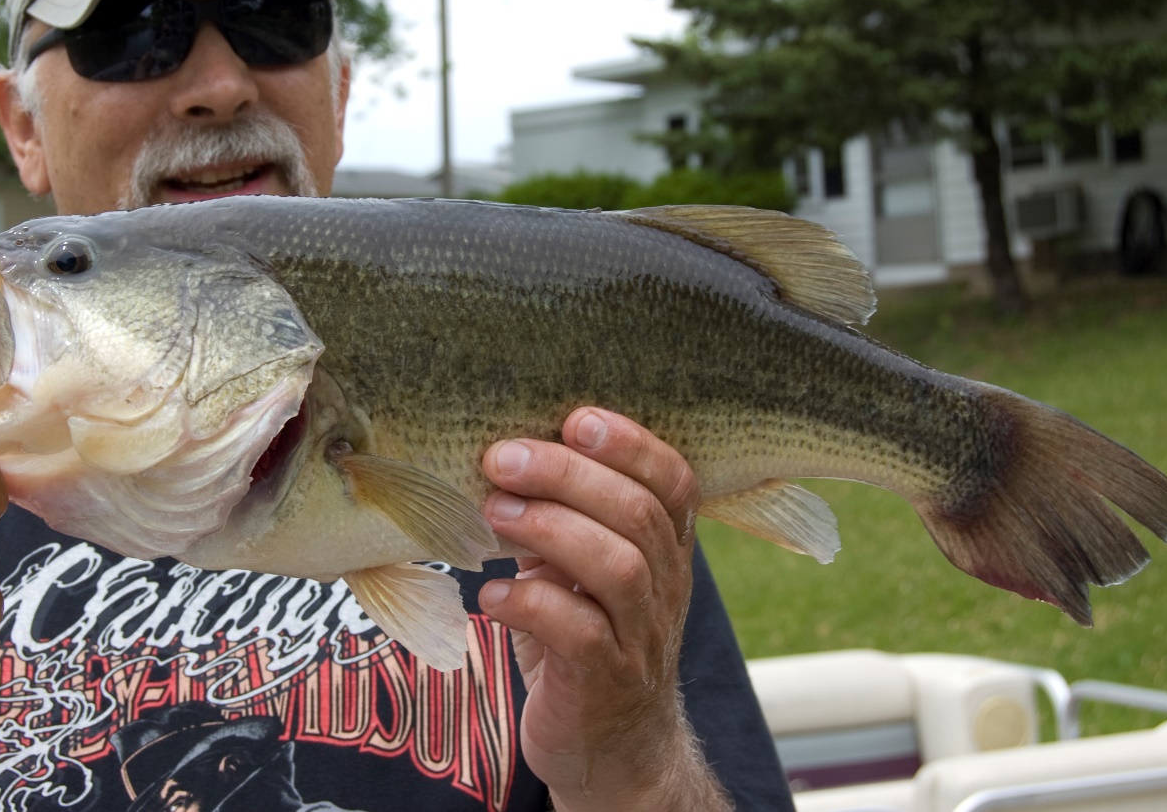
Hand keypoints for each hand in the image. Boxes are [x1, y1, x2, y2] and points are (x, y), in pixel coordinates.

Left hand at [477, 408, 728, 811]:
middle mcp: (665, 587)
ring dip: (548, 528)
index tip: (575, 418)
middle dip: (567, 476)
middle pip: (637, 514)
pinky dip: (531, 602)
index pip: (673, 481)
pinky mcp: (606, 683)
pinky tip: (493, 593)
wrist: (612, 749)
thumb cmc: (584, 639)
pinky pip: (580, 633)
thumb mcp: (580, 571)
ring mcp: (641, 637)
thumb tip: (502, 454)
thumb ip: (560, 518)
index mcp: (665, 548)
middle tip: (501, 458)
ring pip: (617, 566)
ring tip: (493, 513)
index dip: (632, 443)